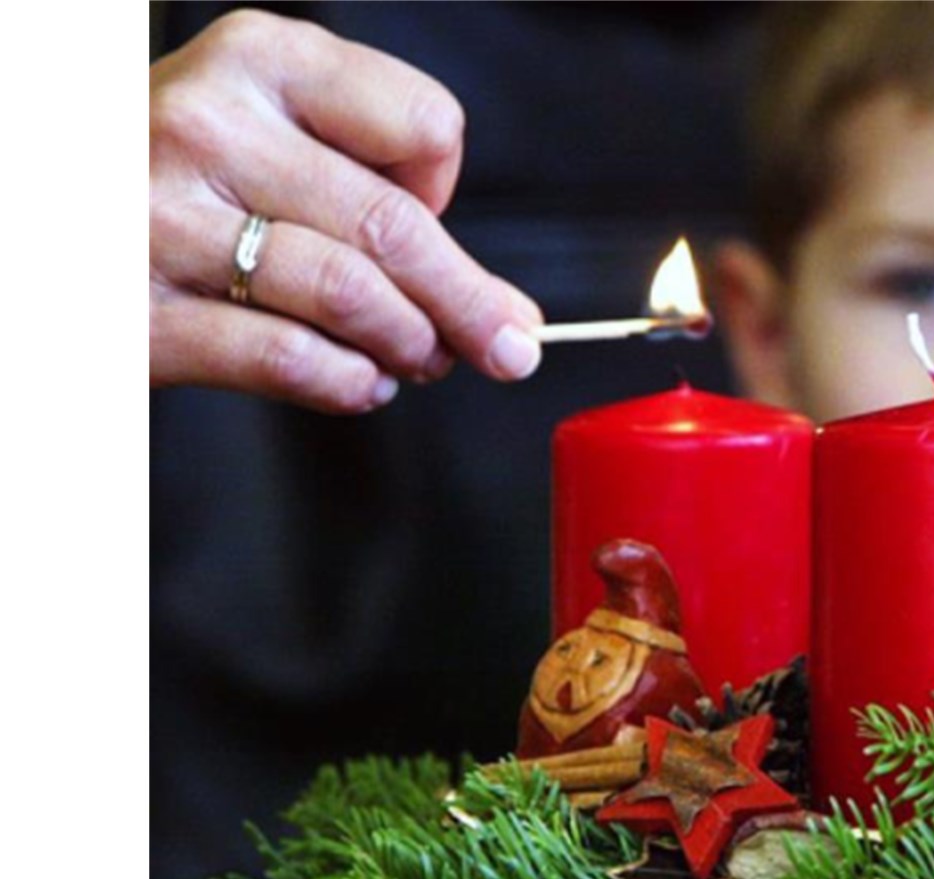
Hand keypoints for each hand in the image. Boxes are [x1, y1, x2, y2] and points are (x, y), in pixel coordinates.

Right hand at [149, 10, 544, 413]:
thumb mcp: (262, 130)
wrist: (47, 219)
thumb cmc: (177, 179)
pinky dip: (346, 382)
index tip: (434, 221)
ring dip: (408, 345)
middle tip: (507, 347)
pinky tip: (360, 383)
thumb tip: (502, 308)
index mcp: (258, 60)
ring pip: (347, 293)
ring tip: (418, 360)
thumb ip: (363, 184)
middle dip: (468, 302)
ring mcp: (160, 216)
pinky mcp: (137, 310)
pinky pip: (282, 355)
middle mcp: (206, 122)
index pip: (423, 124)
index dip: (444, 188)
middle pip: (395, 225)